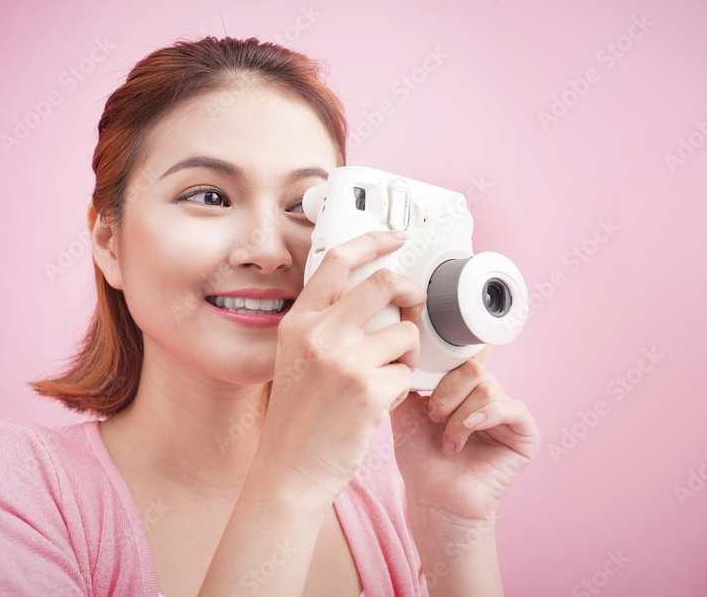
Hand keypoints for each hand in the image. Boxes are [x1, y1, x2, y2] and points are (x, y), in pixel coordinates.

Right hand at [257, 231, 425, 500]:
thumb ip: (325, 324)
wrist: (291, 469)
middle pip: (384, 283)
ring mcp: (344, 361)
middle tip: (415, 305)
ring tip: (386, 377)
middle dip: (411, 291)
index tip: (395, 237)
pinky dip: (401, 388)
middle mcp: (319, 334)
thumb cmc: (299, 417)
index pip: (338, 261)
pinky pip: (407, 374)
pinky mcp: (368, 390)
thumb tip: (374, 294)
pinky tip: (379, 404)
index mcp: (299, 321)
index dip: (372, 241)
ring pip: (404, 333)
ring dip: (406, 355)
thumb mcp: (297, 357)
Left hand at [390, 347, 539, 532]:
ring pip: (487, 388)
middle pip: (474, 368)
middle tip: (434, 416)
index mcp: (465, 389)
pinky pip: (511, 408)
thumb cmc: (421, 460)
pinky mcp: (525, 434)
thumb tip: (412, 353)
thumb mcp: (406, 411)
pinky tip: (468, 430)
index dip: (446, 362)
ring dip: (460, 414)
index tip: (425, 381)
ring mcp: (508, 414)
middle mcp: (489, 397)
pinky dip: (485, 415)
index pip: (463, 356)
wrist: (433, 499)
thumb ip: (409, 380)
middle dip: (448, 390)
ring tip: (448, 439)